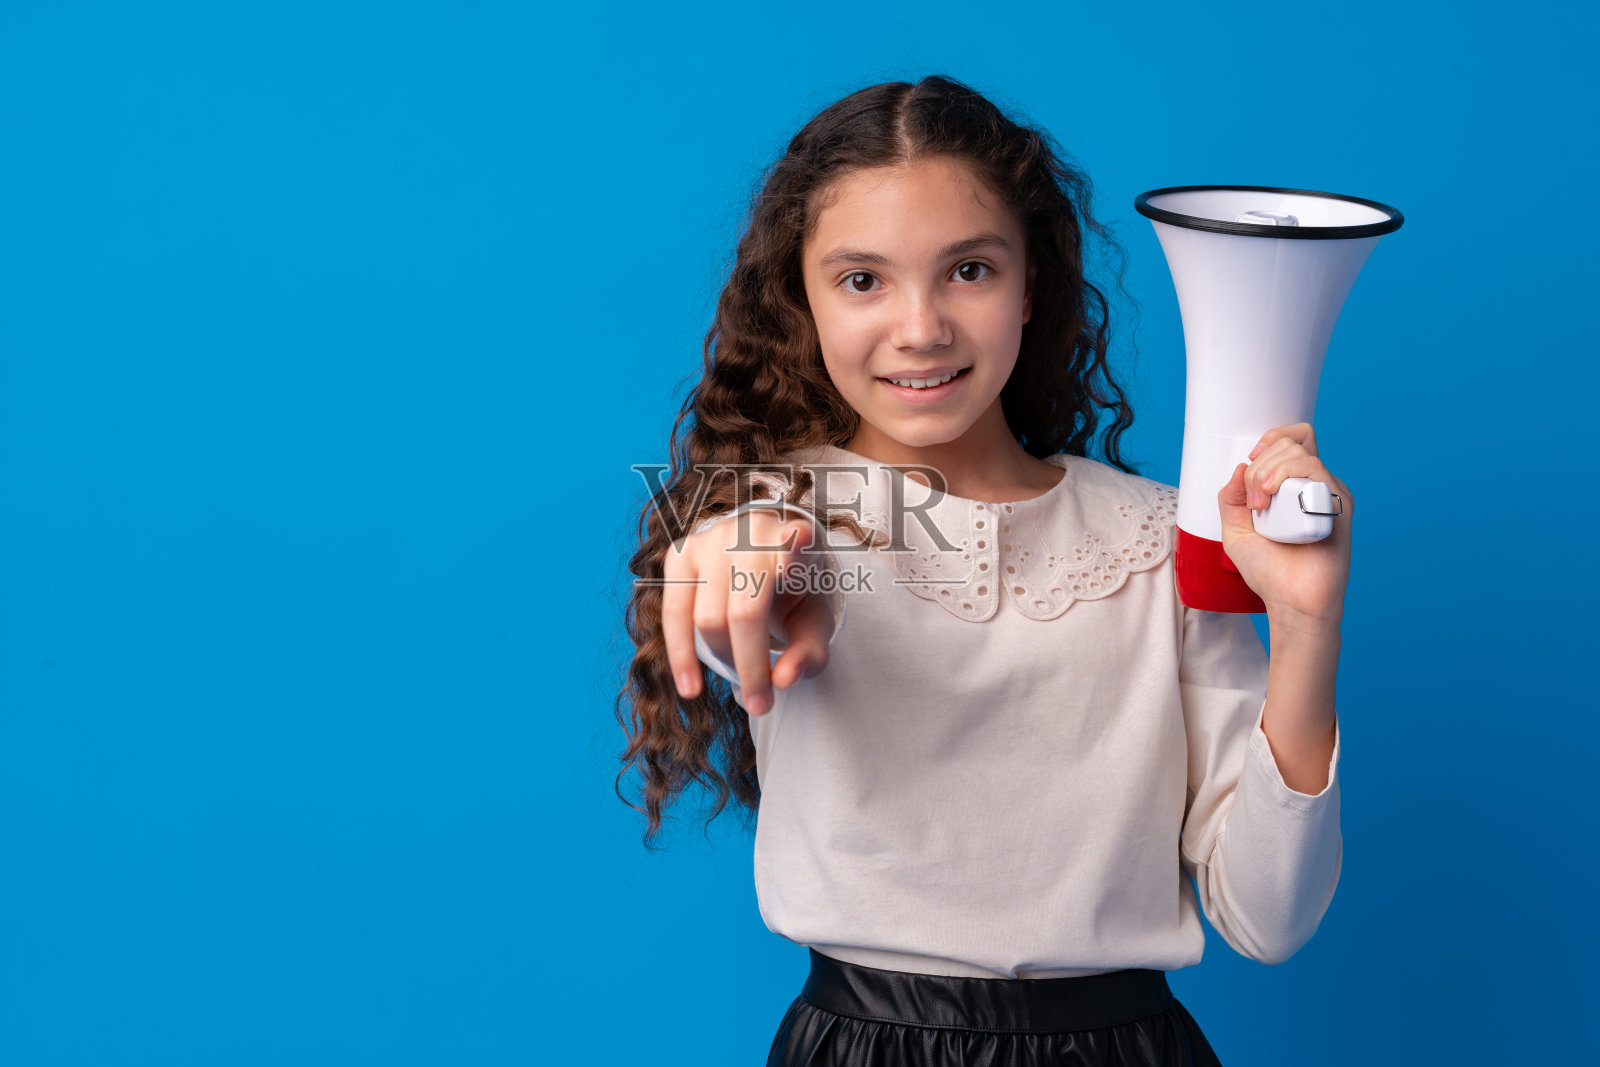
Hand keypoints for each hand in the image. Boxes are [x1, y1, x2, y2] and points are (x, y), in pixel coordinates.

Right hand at [660, 508, 836, 714]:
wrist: (758, 563)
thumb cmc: (793, 597)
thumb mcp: (813, 625)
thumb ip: (809, 654)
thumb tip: (782, 681)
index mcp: (798, 544)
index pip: (798, 542)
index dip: (798, 544)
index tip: (801, 540)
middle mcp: (752, 534)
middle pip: (746, 612)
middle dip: (751, 666)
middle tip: (760, 703)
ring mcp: (712, 539)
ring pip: (708, 618)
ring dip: (723, 660)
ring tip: (740, 679)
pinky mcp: (680, 552)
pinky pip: (673, 612)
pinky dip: (681, 655)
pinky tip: (691, 686)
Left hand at [1217, 423, 1352, 631]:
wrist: (1291, 601)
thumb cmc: (1270, 571)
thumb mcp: (1235, 530)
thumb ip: (1230, 498)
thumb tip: (1240, 466)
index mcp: (1294, 488)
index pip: (1294, 441)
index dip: (1272, 439)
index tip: (1250, 460)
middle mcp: (1314, 488)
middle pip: (1291, 444)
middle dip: (1260, 465)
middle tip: (1253, 501)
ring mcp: (1328, 495)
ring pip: (1301, 453)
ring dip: (1268, 472)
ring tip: (1260, 505)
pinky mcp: (1338, 507)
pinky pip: (1316, 473)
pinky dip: (1286, 476)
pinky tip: (1271, 500)